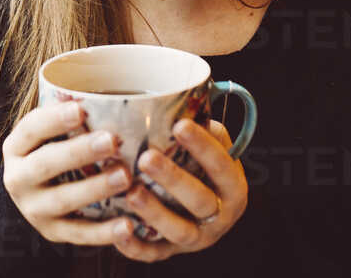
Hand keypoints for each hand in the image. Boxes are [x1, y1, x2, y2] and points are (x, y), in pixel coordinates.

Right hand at [1, 100, 132, 244]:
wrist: (34, 196)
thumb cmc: (53, 149)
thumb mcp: (49, 133)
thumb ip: (71, 114)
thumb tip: (112, 91)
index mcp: (16, 147)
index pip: (31, 129)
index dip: (54, 119)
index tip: (81, 110)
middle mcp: (18, 178)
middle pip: (45, 164)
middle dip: (78, 152)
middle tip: (111, 141)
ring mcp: (33, 208)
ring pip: (62, 200)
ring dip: (94, 188)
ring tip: (125, 177)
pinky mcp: (52, 232)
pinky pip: (78, 234)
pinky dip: (104, 232)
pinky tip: (129, 225)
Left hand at [111, 119, 246, 262]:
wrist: (203, 215)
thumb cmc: (202, 169)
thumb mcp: (212, 149)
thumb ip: (205, 129)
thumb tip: (185, 96)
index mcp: (232, 186)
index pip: (222, 166)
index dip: (203, 147)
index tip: (179, 125)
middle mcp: (219, 216)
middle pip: (200, 200)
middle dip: (174, 178)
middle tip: (146, 157)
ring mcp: (196, 238)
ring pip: (179, 231)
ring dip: (155, 212)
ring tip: (131, 191)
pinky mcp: (170, 252)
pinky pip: (153, 254)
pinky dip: (135, 247)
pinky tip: (118, 230)